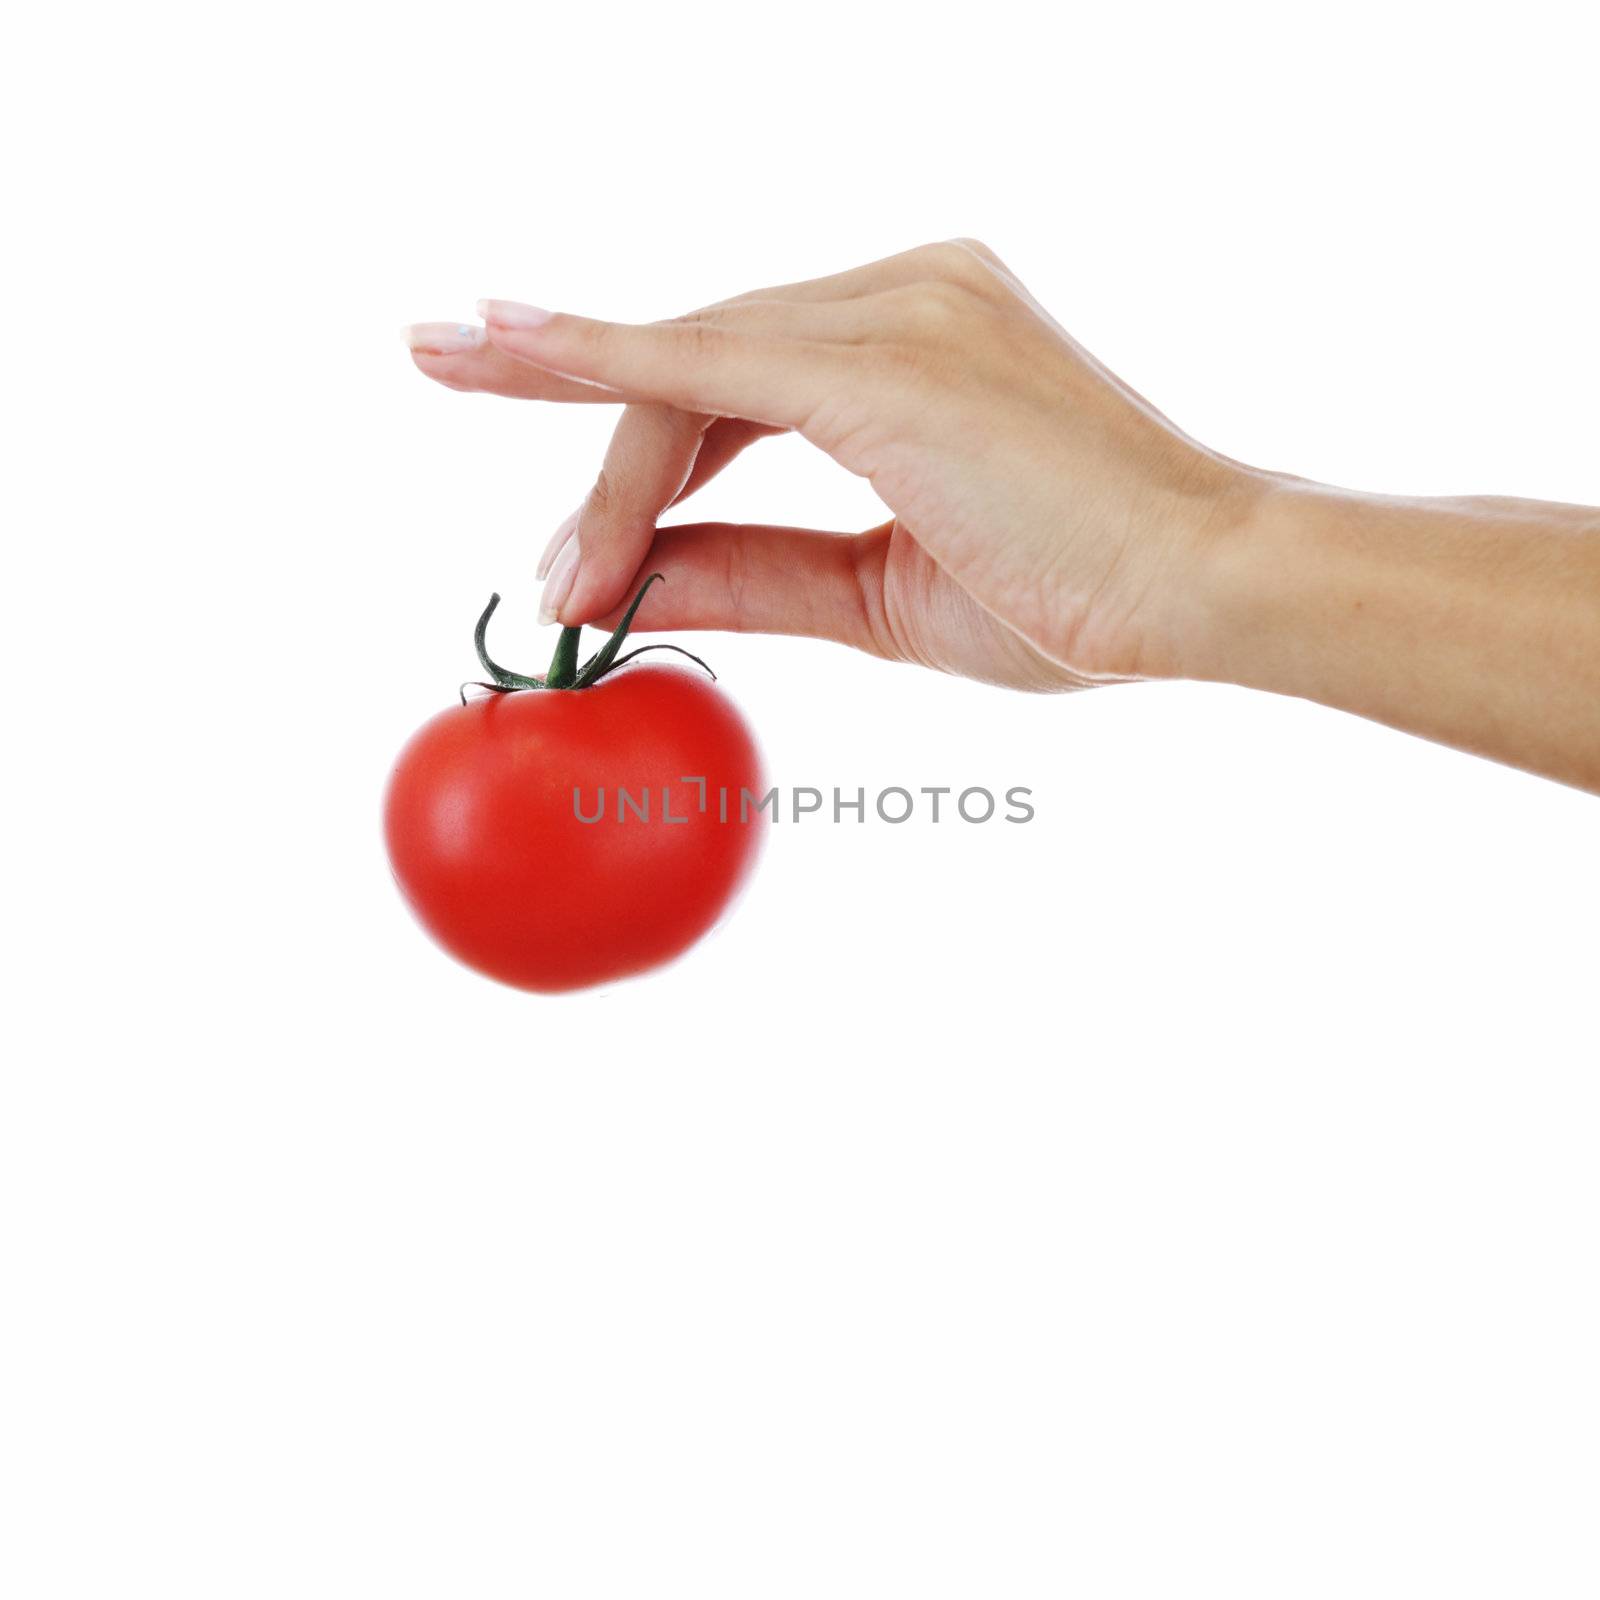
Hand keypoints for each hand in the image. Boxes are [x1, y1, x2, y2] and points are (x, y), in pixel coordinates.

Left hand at [405, 241, 1262, 691]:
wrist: (1204, 591)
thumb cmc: (1079, 599)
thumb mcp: (879, 595)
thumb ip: (756, 573)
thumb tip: (637, 584)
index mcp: (914, 342)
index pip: (735, 379)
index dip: (636, 437)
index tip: (551, 466)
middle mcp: (901, 292)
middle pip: (697, 364)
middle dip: (579, 419)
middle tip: (467, 429)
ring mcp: (893, 305)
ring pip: (689, 374)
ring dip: (601, 474)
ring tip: (547, 582)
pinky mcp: (880, 349)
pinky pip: (705, 360)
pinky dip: (597, 360)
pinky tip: (500, 350)